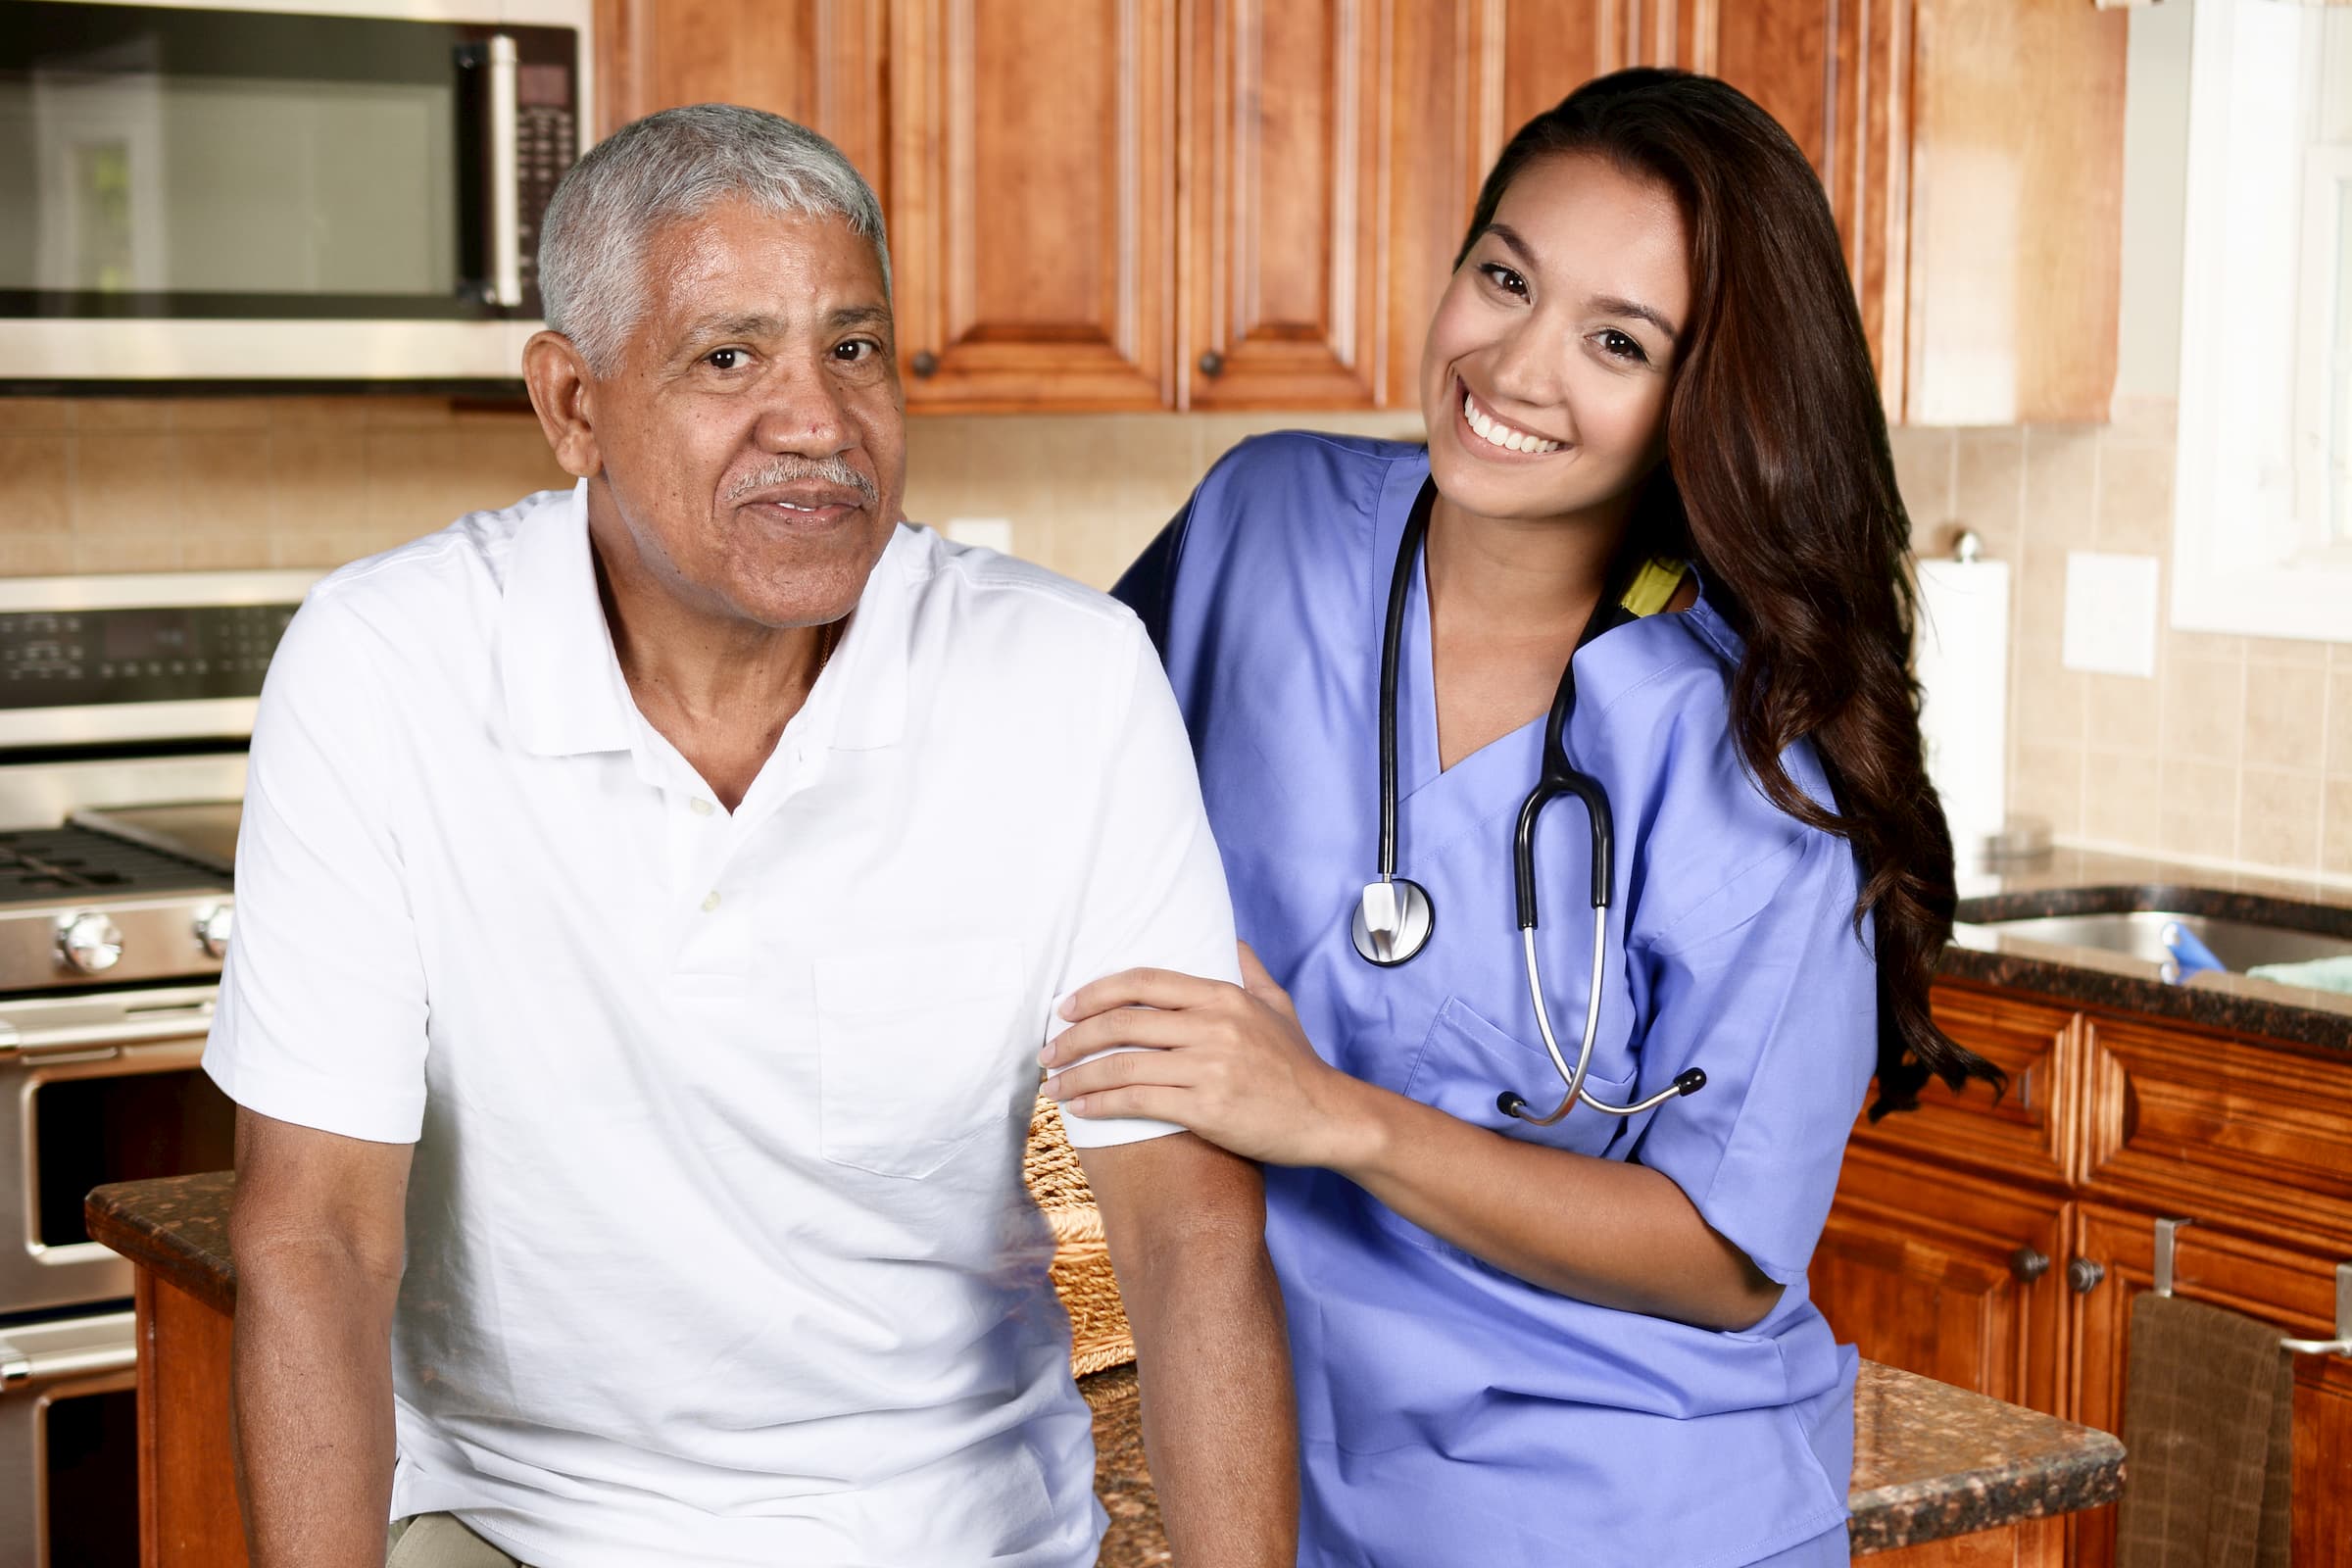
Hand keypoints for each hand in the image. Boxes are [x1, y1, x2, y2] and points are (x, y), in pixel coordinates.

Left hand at [1041, 943, 1364, 1168]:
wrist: (1328, 1116)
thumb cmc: (1299, 1065)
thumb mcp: (1277, 1004)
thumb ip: (1248, 969)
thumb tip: (1230, 940)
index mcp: (1222, 997)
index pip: (1143, 982)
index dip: (1096, 992)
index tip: (1065, 1008)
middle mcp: (1212, 1025)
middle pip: (1122, 1022)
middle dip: (1074, 1037)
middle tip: (1048, 1051)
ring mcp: (1208, 1066)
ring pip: (1122, 1064)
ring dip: (1077, 1075)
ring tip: (1053, 1086)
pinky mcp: (1205, 1107)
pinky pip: (1136, 1101)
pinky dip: (1099, 1103)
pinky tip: (1080, 1109)